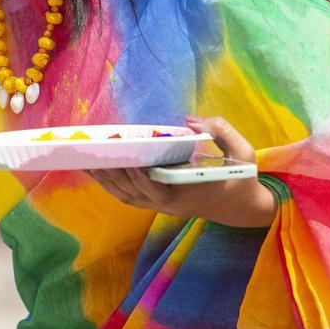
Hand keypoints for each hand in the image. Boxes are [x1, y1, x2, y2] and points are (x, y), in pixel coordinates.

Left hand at [86, 116, 277, 227]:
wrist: (241, 207)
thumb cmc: (241, 178)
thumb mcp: (243, 153)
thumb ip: (222, 132)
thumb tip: (190, 121)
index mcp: (189, 193)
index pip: (157, 190)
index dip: (139, 178)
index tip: (126, 160)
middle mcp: (171, 203)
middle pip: (134, 193)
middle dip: (113, 175)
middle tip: (93, 155)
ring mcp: (163, 206)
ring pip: (127, 197)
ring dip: (106, 181)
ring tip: (86, 162)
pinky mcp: (158, 204)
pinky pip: (130, 197)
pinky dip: (112, 185)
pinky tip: (99, 171)